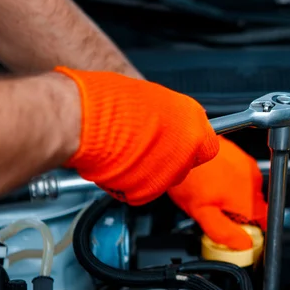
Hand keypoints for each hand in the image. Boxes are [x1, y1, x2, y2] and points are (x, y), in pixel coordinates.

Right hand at [57, 67, 218, 205]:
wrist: (81, 119)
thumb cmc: (107, 100)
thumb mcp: (152, 96)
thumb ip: (171, 115)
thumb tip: (172, 122)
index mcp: (192, 122)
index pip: (208, 144)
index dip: (190, 144)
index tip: (180, 142)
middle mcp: (186, 151)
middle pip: (186, 163)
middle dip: (170, 157)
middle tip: (147, 145)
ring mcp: (168, 174)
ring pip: (166, 178)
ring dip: (151, 170)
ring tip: (126, 151)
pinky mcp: (146, 192)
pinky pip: (144, 190)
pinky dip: (133, 181)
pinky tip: (118, 163)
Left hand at [168, 137, 267, 249]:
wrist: (179, 145)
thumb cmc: (190, 176)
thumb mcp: (203, 214)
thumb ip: (225, 233)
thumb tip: (243, 244)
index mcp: (249, 198)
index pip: (265, 219)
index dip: (257, 229)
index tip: (246, 233)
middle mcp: (253, 180)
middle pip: (254, 204)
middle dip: (241, 211)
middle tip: (219, 214)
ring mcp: (247, 164)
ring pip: (247, 187)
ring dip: (235, 194)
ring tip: (211, 193)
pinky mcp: (239, 153)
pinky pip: (240, 173)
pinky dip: (230, 179)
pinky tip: (211, 179)